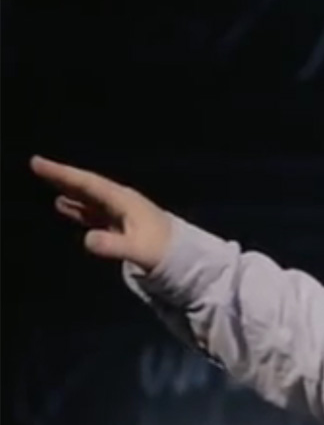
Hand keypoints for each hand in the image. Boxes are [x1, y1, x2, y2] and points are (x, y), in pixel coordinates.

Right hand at [30, 155, 172, 270]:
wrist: (185, 261)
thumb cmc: (163, 253)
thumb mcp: (137, 250)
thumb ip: (113, 245)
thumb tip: (88, 239)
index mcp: (124, 201)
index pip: (88, 184)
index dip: (63, 174)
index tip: (39, 163)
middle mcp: (123, 203)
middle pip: (87, 186)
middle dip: (62, 177)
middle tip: (37, 165)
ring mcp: (123, 214)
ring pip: (90, 198)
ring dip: (70, 191)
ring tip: (49, 183)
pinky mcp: (124, 226)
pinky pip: (95, 212)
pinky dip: (79, 208)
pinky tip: (66, 206)